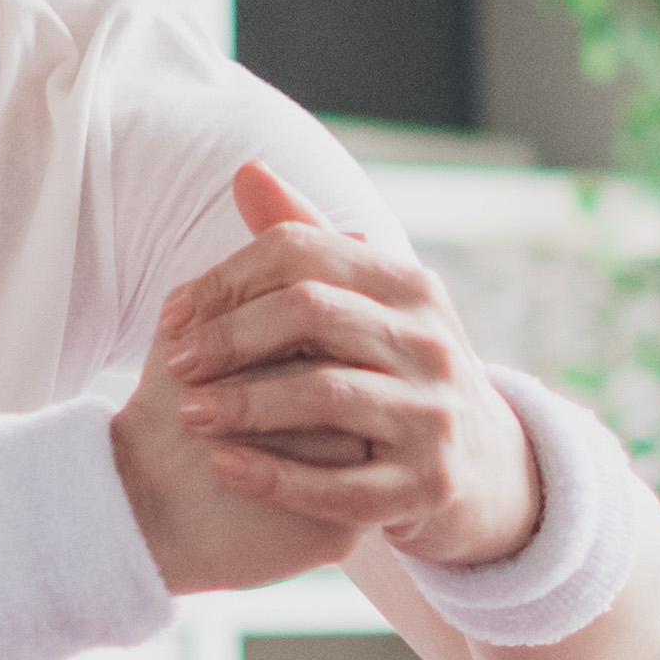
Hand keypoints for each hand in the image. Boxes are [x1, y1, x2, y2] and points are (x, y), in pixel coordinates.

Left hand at [143, 163, 529, 567]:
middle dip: (230, 336)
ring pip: (325, 395)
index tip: (175, 315)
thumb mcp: (370, 301)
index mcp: (409, 286)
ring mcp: (433, 417)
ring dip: (244, 404)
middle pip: (310, 312)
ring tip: (188, 414)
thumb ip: (307, 239)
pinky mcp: (423, 488)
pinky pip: (338, 484)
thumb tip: (246, 171)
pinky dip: (274, 475)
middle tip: (176, 364)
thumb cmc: (397, 369)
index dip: (225, 279)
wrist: (484, 465)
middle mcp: (430, 343)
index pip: (301, 252)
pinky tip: (224, 467)